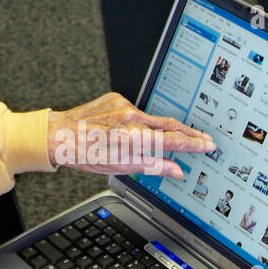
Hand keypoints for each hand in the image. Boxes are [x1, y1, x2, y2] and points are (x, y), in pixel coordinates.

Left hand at [47, 92, 213, 178]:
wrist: (59, 135)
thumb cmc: (86, 155)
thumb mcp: (121, 168)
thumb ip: (153, 167)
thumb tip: (176, 170)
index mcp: (133, 138)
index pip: (173, 140)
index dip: (194, 144)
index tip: (207, 145)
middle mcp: (131, 118)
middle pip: (170, 124)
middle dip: (190, 133)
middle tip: (205, 138)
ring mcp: (124, 106)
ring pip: (153, 118)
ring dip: (163, 128)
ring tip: (174, 138)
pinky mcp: (116, 98)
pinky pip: (136, 110)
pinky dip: (140, 120)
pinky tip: (133, 128)